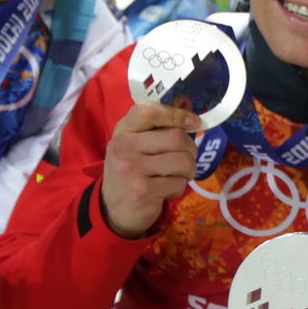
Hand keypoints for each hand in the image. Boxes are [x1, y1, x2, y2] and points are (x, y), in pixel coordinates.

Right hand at [101, 102, 202, 237]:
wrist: (113, 208)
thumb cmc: (132, 171)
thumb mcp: (136, 145)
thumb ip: (158, 125)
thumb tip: (187, 100)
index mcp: (123, 131)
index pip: (149, 111)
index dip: (177, 114)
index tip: (195, 122)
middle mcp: (124, 147)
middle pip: (176, 138)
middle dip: (191, 150)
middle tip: (186, 159)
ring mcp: (132, 169)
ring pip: (183, 161)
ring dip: (188, 171)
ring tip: (177, 175)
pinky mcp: (143, 191)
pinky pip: (179, 184)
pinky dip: (179, 188)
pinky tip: (164, 191)